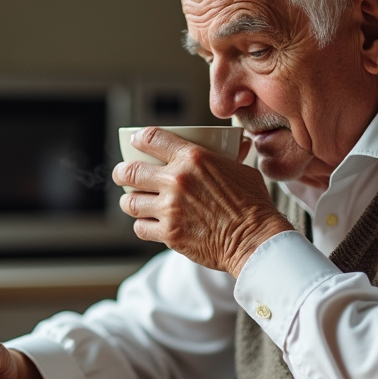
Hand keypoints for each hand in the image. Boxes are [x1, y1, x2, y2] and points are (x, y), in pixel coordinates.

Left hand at [111, 127, 293, 276]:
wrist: (255, 240)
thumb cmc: (253, 204)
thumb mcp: (242, 170)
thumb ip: (229, 157)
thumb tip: (239, 143)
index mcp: (193, 158)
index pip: (151, 138)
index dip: (138, 139)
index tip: (134, 142)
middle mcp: (176, 180)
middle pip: (130, 172)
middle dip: (122, 172)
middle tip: (122, 174)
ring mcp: (170, 208)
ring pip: (130, 202)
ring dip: (130, 201)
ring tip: (134, 202)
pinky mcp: (169, 234)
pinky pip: (140, 228)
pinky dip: (143, 225)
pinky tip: (150, 224)